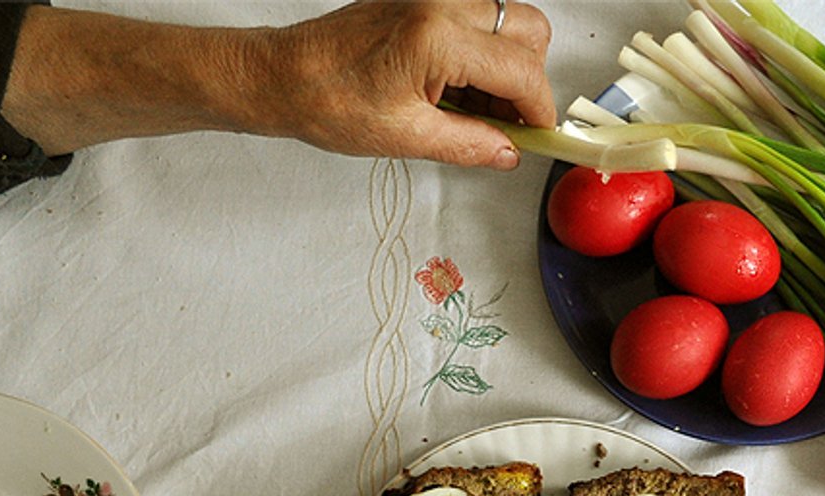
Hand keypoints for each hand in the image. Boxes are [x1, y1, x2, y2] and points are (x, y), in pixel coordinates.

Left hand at [257, 0, 556, 167]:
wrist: (284, 75)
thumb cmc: (327, 99)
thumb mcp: (408, 137)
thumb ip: (471, 144)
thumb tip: (508, 152)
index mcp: (438, 38)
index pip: (523, 71)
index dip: (539, 111)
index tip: (539, 136)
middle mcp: (441, 5)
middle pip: (529, 30)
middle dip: (529, 79)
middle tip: (510, 121)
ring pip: (507, 21)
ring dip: (506, 67)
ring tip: (476, 109)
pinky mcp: (423, 1)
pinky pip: (477, 21)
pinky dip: (481, 56)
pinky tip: (456, 92)